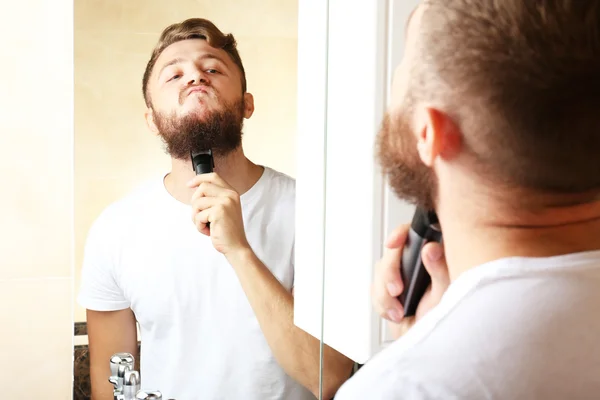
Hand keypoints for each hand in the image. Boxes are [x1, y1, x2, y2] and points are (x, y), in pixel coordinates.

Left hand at [187, 173, 250, 256]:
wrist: (236, 246)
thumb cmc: (227, 230)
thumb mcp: (223, 209)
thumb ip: (214, 198)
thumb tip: (196, 188)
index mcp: (232, 193)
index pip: (213, 177)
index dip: (199, 179)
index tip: (189, 184)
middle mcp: (230, 195)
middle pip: (202, 188)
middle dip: (195, 203)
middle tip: (201, 216)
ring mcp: (225, 202)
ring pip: (197, 202)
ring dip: (197, 217)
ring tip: (206, 225)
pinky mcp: (219, 212)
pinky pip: (198, 215)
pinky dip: (199, 226)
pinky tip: (209, 231)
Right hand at [371, 223, 449, 338]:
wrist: (425, 344)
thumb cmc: (441, 320)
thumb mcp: (446, 295)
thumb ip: (440, 271)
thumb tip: (431, 248)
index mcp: (434, 256)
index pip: (414, 232)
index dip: (400, 233)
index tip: (393, 243)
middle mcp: (416, 261)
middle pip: (392, 251)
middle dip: (389, 272)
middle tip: (396, 290)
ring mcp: (400, 273)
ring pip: (380, 270)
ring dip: (384, 293)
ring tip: (398, 311)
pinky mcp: (386, 286)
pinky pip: (373, 287)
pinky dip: (380, 302)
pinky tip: (393, 312)